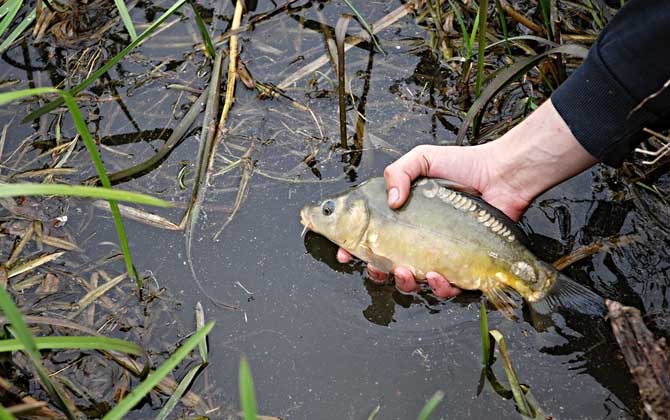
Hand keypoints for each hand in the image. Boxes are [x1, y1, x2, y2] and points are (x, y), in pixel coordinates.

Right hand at [338, 99, 597, 297]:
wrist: (502, 175)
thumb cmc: (464, 165)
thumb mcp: (423, 159)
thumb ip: (398, 172)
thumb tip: (391, 202)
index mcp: (403, 219)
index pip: (371, 238)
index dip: (354, 249)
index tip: (344, 253)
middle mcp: (418, 240)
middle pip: (387, 268)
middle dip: (376, 273)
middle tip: (376, 267)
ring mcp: (440, 255)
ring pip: (413, 283)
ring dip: (404, 283)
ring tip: (406, 272)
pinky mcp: (463, 267)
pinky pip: (447, 288)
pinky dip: (439, 287)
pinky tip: (438, 275)